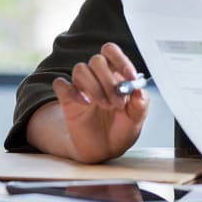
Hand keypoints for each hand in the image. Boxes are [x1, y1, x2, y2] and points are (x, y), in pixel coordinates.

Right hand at [49, 42, 149, 162]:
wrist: (105, 149)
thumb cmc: (122, 128)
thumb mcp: (137, 119)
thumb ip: (140, 104)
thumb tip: (139, 90)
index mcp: (116, 73)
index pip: (112, 52)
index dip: (121, 60)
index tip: (130, 77)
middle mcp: (98, 76)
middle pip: (97, 60)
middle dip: (109, 80)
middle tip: (118, 102)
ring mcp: (82, 86)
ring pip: (80, 69)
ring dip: (94, 87)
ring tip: (105, 106)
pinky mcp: (67, 99)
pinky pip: (61, 84)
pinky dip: (72, 91)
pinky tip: (84, 104)